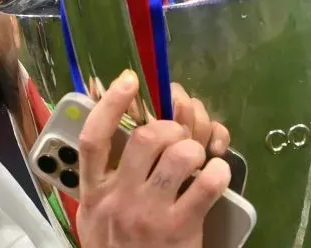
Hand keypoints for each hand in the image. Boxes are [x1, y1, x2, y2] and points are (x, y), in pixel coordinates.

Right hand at [76, 70, 231, 247]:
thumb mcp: (94, 217)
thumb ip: (100, 180)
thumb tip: (111, 130)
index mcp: (92, 193)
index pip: (94, 139)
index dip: (110, 103)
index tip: (129, 79)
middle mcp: (118, 199)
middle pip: (144, 139)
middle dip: (169, 126)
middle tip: (177, 134)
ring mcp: (148, 215)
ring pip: (178, 156)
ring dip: (194, 148)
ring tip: (197, 158)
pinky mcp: (179, 230)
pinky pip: (205, 186)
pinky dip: (217, 172)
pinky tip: (217, 174)